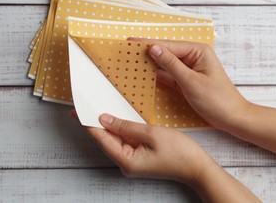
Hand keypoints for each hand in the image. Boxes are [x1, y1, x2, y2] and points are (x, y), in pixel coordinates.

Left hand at [71, 111, 210, 183]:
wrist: (197, 168)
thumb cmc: (179, 153)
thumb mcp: (151, 134)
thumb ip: (126, 126)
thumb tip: (105, 119)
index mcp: (126, 160)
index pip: (101, 138)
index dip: (88, 123)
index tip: (77, 111)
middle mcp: (126, 163)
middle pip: (105, 140)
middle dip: (94, 123)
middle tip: (83, 107)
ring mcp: (132, 161)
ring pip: (114, 139)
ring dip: (107, 125)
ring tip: (96, 109)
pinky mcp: (139, 157)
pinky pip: (124, 141)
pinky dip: (119, 129)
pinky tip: (116, 118)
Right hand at [131, 38, 249, 129]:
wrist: (232, 118)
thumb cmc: (218, 100)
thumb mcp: (191, 82)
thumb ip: (171, 64)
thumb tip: (153, 49)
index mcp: (198, 51)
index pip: (168, 45)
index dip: (148, 43)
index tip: (130, 41)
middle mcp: (193, 56)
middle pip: (165, 52)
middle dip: (147, 51)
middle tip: (126, 50)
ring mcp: (189, 68)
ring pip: (165, 63)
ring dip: (150, 63)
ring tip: (130, 60)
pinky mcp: (186, 80)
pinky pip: (168, 74)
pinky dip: (156, 75)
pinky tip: (143, 73)